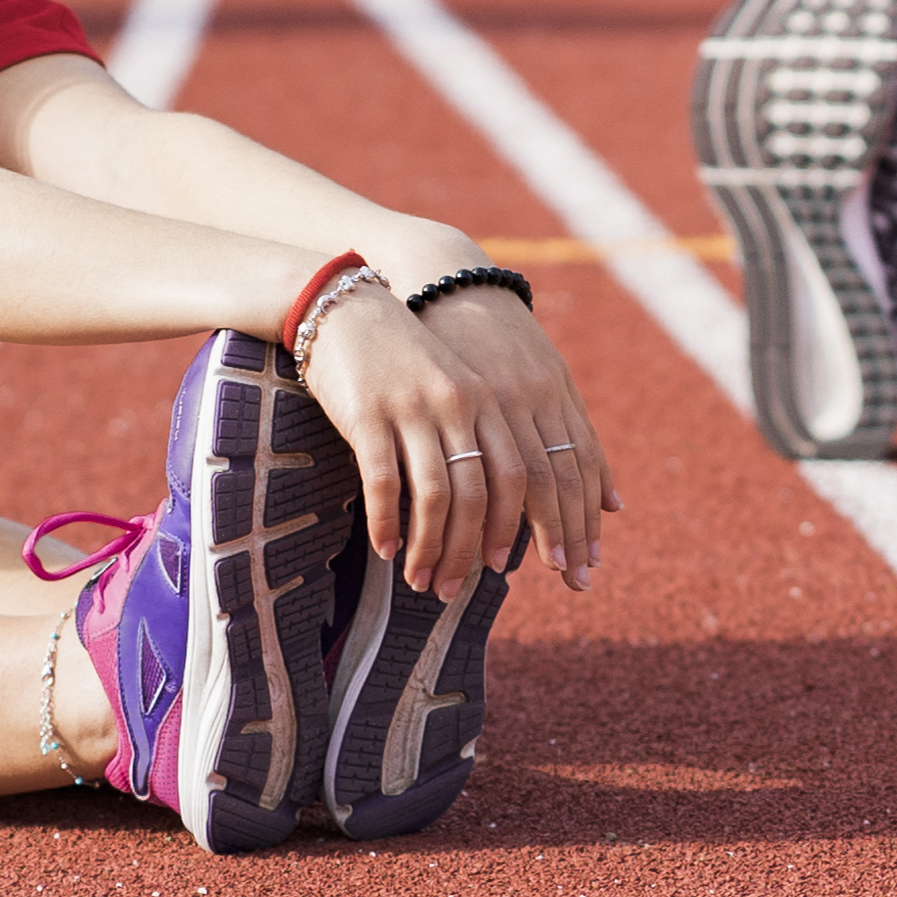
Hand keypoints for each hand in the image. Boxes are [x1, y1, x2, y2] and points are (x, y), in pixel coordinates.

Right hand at [303, 285, 612, 595]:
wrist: (347, 308)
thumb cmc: (408, 358)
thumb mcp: (462, 387)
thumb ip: (492, 431)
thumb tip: (525, 492)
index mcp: (492, 399)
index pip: (530, 473)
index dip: (545, 523)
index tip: (549, 567)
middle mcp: (460, 404)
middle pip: (484, 493)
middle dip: (478, 549)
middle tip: (463, 589)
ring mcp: (413, 409)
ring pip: (436, 495)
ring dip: (431, 547)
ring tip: (422, 581)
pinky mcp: (367, 414)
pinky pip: (384, 481)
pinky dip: (386, 523)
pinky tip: (384, 549)